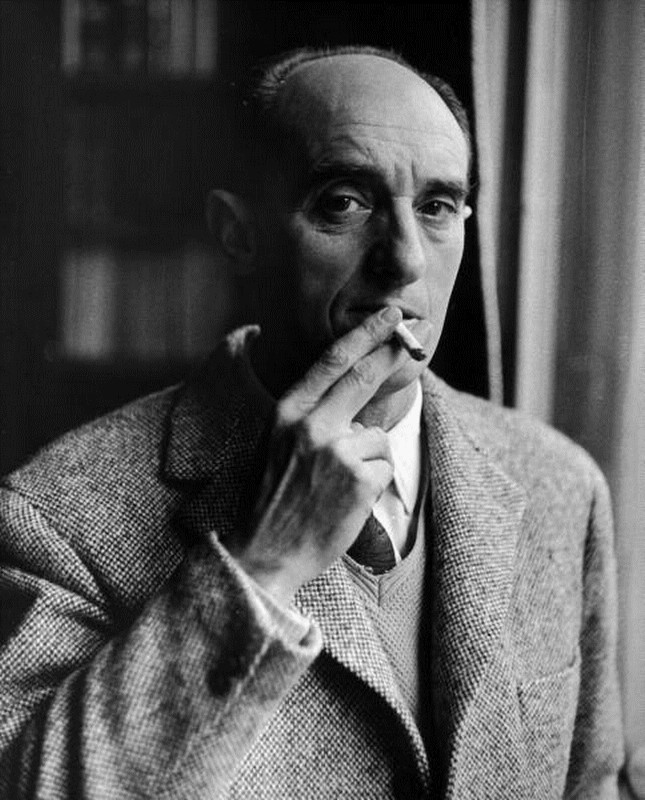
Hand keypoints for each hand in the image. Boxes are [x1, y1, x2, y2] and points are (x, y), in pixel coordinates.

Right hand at [228, 306, 406, 605]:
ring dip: (368, 457)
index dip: (365, 335)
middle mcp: (311, 425)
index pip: (332, 361)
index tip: (389, 318)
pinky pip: (383, 467)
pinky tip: (346, 500)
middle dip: (394, 351)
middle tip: (419, 334)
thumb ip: (312, 414)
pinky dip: (372, 482)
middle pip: (364, 377)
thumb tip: (354, 390)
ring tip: (335, 485)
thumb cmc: (272, 496)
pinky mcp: (359, 480)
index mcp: (287, 411)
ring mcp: (337, 452)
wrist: (266, 551)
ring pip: (376, 436)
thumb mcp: (278, 442)